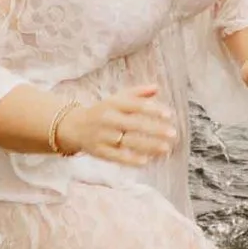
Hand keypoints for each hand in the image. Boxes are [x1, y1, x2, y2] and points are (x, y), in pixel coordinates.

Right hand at [53, 87, 175, 165]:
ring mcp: (103, 136)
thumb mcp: (117, 98)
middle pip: (134, 124)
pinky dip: (131, 159)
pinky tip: (146, 161)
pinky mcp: (100, 151)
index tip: (169, 115)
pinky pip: (117, 156)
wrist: (74, 127)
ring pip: (128, 142)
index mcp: (113, 104)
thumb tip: (157, 88)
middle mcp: (108, 119)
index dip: (152, 109)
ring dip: (148, 146)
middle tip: (172, 133)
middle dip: (154, 129)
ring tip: (166, 149)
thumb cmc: (103, 111)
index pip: (135, 106)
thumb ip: (138, 93)